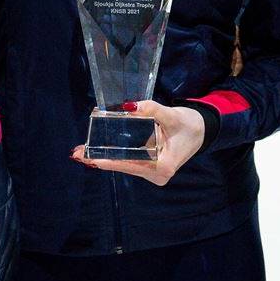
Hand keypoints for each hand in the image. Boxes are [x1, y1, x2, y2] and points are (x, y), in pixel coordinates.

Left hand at [71, 101, 204, 185]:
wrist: (202, 129)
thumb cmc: (190, 124)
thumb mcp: (171, 115)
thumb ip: (151, 110)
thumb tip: (127, 106)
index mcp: (163, 167)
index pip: (131, 165)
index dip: (110, 162)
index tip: (92, 159)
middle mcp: (156, 174)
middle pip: (124, 166)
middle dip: (100, 160)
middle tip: (77, 154)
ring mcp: (152, 171)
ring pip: (124, 164)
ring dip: (103, 157)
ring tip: (81, 152)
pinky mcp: (149, 164)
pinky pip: (128, 160)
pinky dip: (113, 154)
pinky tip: (96, 151)